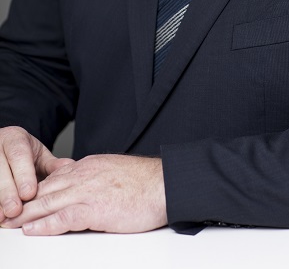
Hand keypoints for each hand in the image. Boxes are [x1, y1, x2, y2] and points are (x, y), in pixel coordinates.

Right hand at [0, 126, 72, 221]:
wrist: (6, 147)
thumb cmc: (24, 153)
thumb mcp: (39, 155)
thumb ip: (51, 163)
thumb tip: (70, 166)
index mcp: (14, 139)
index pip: (18, 155)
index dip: (23, 175)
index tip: (29, 193)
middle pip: (1, 170)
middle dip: (8, 192)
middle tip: (15, 210)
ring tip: (3, 217)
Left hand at [0, 153, 167, 234]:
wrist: (165, 184)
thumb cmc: (146, 183)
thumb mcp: (115, 174)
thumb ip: (95, 180)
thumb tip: (84, 191)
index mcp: (88, 166)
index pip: (53, 178)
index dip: (32, 191)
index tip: (18, 199)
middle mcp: (83, 175)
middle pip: (44, 190)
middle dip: (20, 202)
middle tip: (4, 213)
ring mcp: (88, 191)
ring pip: (47, 203)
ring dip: (23, 215)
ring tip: (6, 223)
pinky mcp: (95, 208)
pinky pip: (64, 218)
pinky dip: (45, 225)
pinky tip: (31, 230)